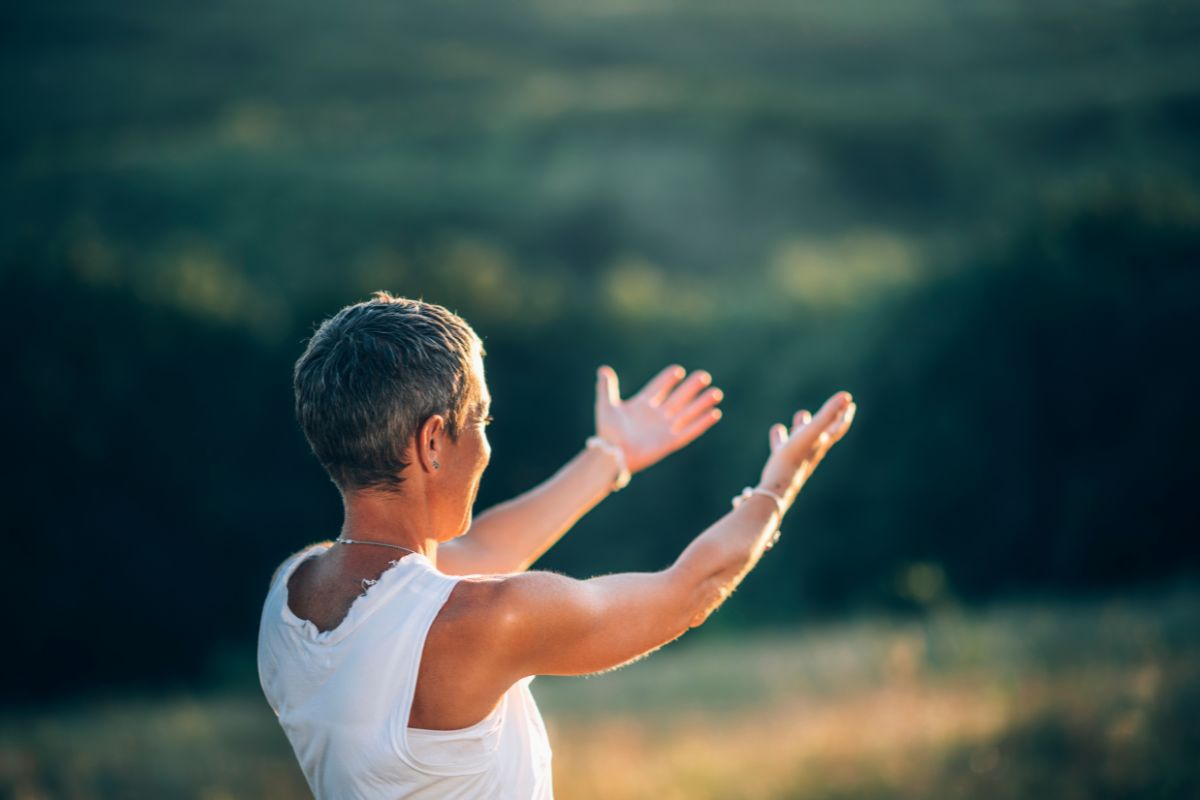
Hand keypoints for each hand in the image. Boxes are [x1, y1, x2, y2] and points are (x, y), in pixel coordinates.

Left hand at [594, 364, 724, 474]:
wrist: (611, 454)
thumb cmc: (607, 432)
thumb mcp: (606, 406)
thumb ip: (606, 388)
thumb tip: (603, 370)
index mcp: (642, 406)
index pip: (659, 388)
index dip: (668, 379)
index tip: (678, 370)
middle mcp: (656, 416)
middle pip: (678, 398)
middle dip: (691, 388)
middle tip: (704, 375)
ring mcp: (664, 429)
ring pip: (687, 413)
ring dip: (701, 403)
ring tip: (716, 392)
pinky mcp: (670, 442)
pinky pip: (690, 431)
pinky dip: (702, 423)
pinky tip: (715, 413)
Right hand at [760, 391, 855, 510]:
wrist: (776, 488)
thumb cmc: (794, 460)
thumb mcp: (811, 433)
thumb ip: (828, 414)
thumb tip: (847, 396)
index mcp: (822, 443)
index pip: (838, 427)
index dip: (844, 414)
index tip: (850, 403)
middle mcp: (812, 450)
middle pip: (823, 431)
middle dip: (828, 419)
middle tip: (834, 409)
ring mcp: (798, 456)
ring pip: (802, 438)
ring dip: (803, 426)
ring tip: (802, 416)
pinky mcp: (782, 462)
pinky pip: (783, 445)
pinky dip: (781, 436)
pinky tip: (777, 431)